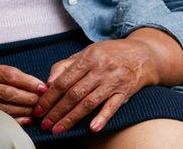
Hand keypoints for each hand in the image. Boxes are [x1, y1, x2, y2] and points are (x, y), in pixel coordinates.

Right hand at [0, 57, 43, 122]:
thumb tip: (24, 80)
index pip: (8, 74)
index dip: (27, 81)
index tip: (41, 86)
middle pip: (6, 91)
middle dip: (27, 97)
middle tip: (42, 101)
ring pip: (1, 105)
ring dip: (22, 109)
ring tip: (36, 110)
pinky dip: (10, 117)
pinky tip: (23, 119)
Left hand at [34, 38, 155, 134]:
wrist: (143, 55)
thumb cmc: (109, 54)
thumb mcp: (86, 53)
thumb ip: (65, 66)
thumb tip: (48, 82)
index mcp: (87, 58)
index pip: (63, 81)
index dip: (49, 96)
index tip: (39, 109)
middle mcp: (100, 70)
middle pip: (74, 94)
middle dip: (57, 111)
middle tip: (45, 124)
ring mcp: (113, 82)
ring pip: (89, 103)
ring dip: (72, 118)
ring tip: (59, 129)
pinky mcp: (125, 92)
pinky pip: (112, 107)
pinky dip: (102, 118)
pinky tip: (92, 129)